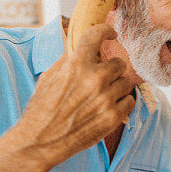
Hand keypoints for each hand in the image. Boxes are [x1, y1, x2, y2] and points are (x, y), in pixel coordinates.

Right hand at [13, 23, 135, 168]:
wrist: (41, 141)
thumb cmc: (42, 109)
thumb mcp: (49, 77)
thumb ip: (68, 60)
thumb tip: (81, 47)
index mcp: (76, 65)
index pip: (96, 35)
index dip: (105, 30)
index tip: (111, 33)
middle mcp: (94, 79)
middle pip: (118, 63)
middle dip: (111, 68)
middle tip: (104, 76)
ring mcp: (105, 99)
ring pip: (126, 82)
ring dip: (117, 86)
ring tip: (104, 95)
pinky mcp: (113, 117)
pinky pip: (130, 101)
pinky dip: (122, 103)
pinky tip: (109, 106)